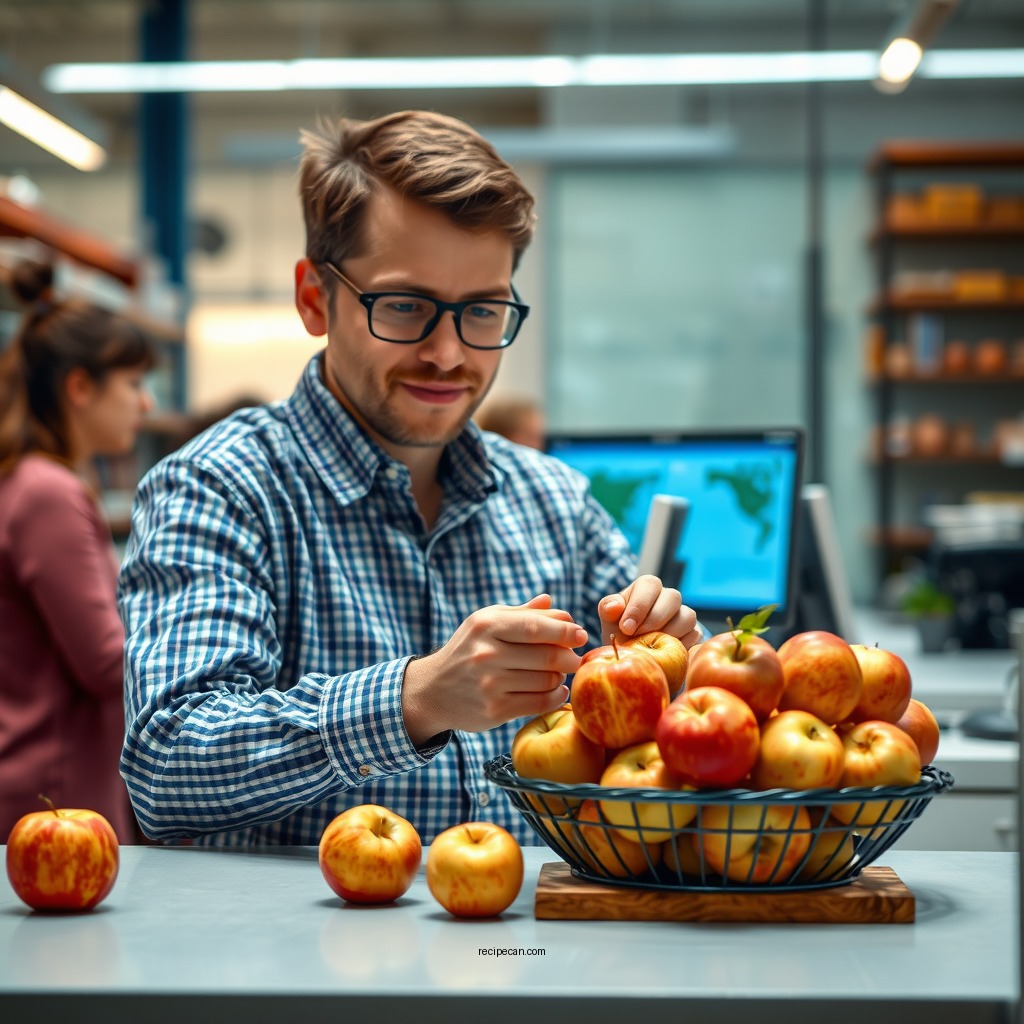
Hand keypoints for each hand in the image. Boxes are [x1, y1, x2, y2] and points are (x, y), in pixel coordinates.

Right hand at [402, 594, 587, 745]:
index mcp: (487, 625)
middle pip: (546, 656)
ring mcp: (490, 684)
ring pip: (546, 680)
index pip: (536, 627)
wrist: (432, 690)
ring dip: (560, 677)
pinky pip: (539, 703)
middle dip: (568, 657)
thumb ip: (522, 614)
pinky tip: (556, 690)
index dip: (564, 632)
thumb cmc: (468, 650)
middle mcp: (487, 653)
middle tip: (575, 658)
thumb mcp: (487, 623)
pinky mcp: (494, 710)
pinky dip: (556, 697)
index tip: (581, 634)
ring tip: (558, 674)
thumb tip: (553, 603)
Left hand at [597, 575, 700, 647]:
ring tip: (651, 647)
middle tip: (637, 638)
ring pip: (687, 617)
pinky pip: (694, 636)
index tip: (626, 628)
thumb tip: (615, 606)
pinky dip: (680, 646)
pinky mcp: (694, 633)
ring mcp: (683, 614)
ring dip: (669, 634)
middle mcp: (668, 597)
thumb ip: (608, 608)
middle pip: (672, 598)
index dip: (639, 606)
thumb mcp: (609, 620)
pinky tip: (665, 654)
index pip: (649, 584)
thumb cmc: (620, 631)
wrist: (635, 654)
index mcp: (647, 587)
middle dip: (654, 620)